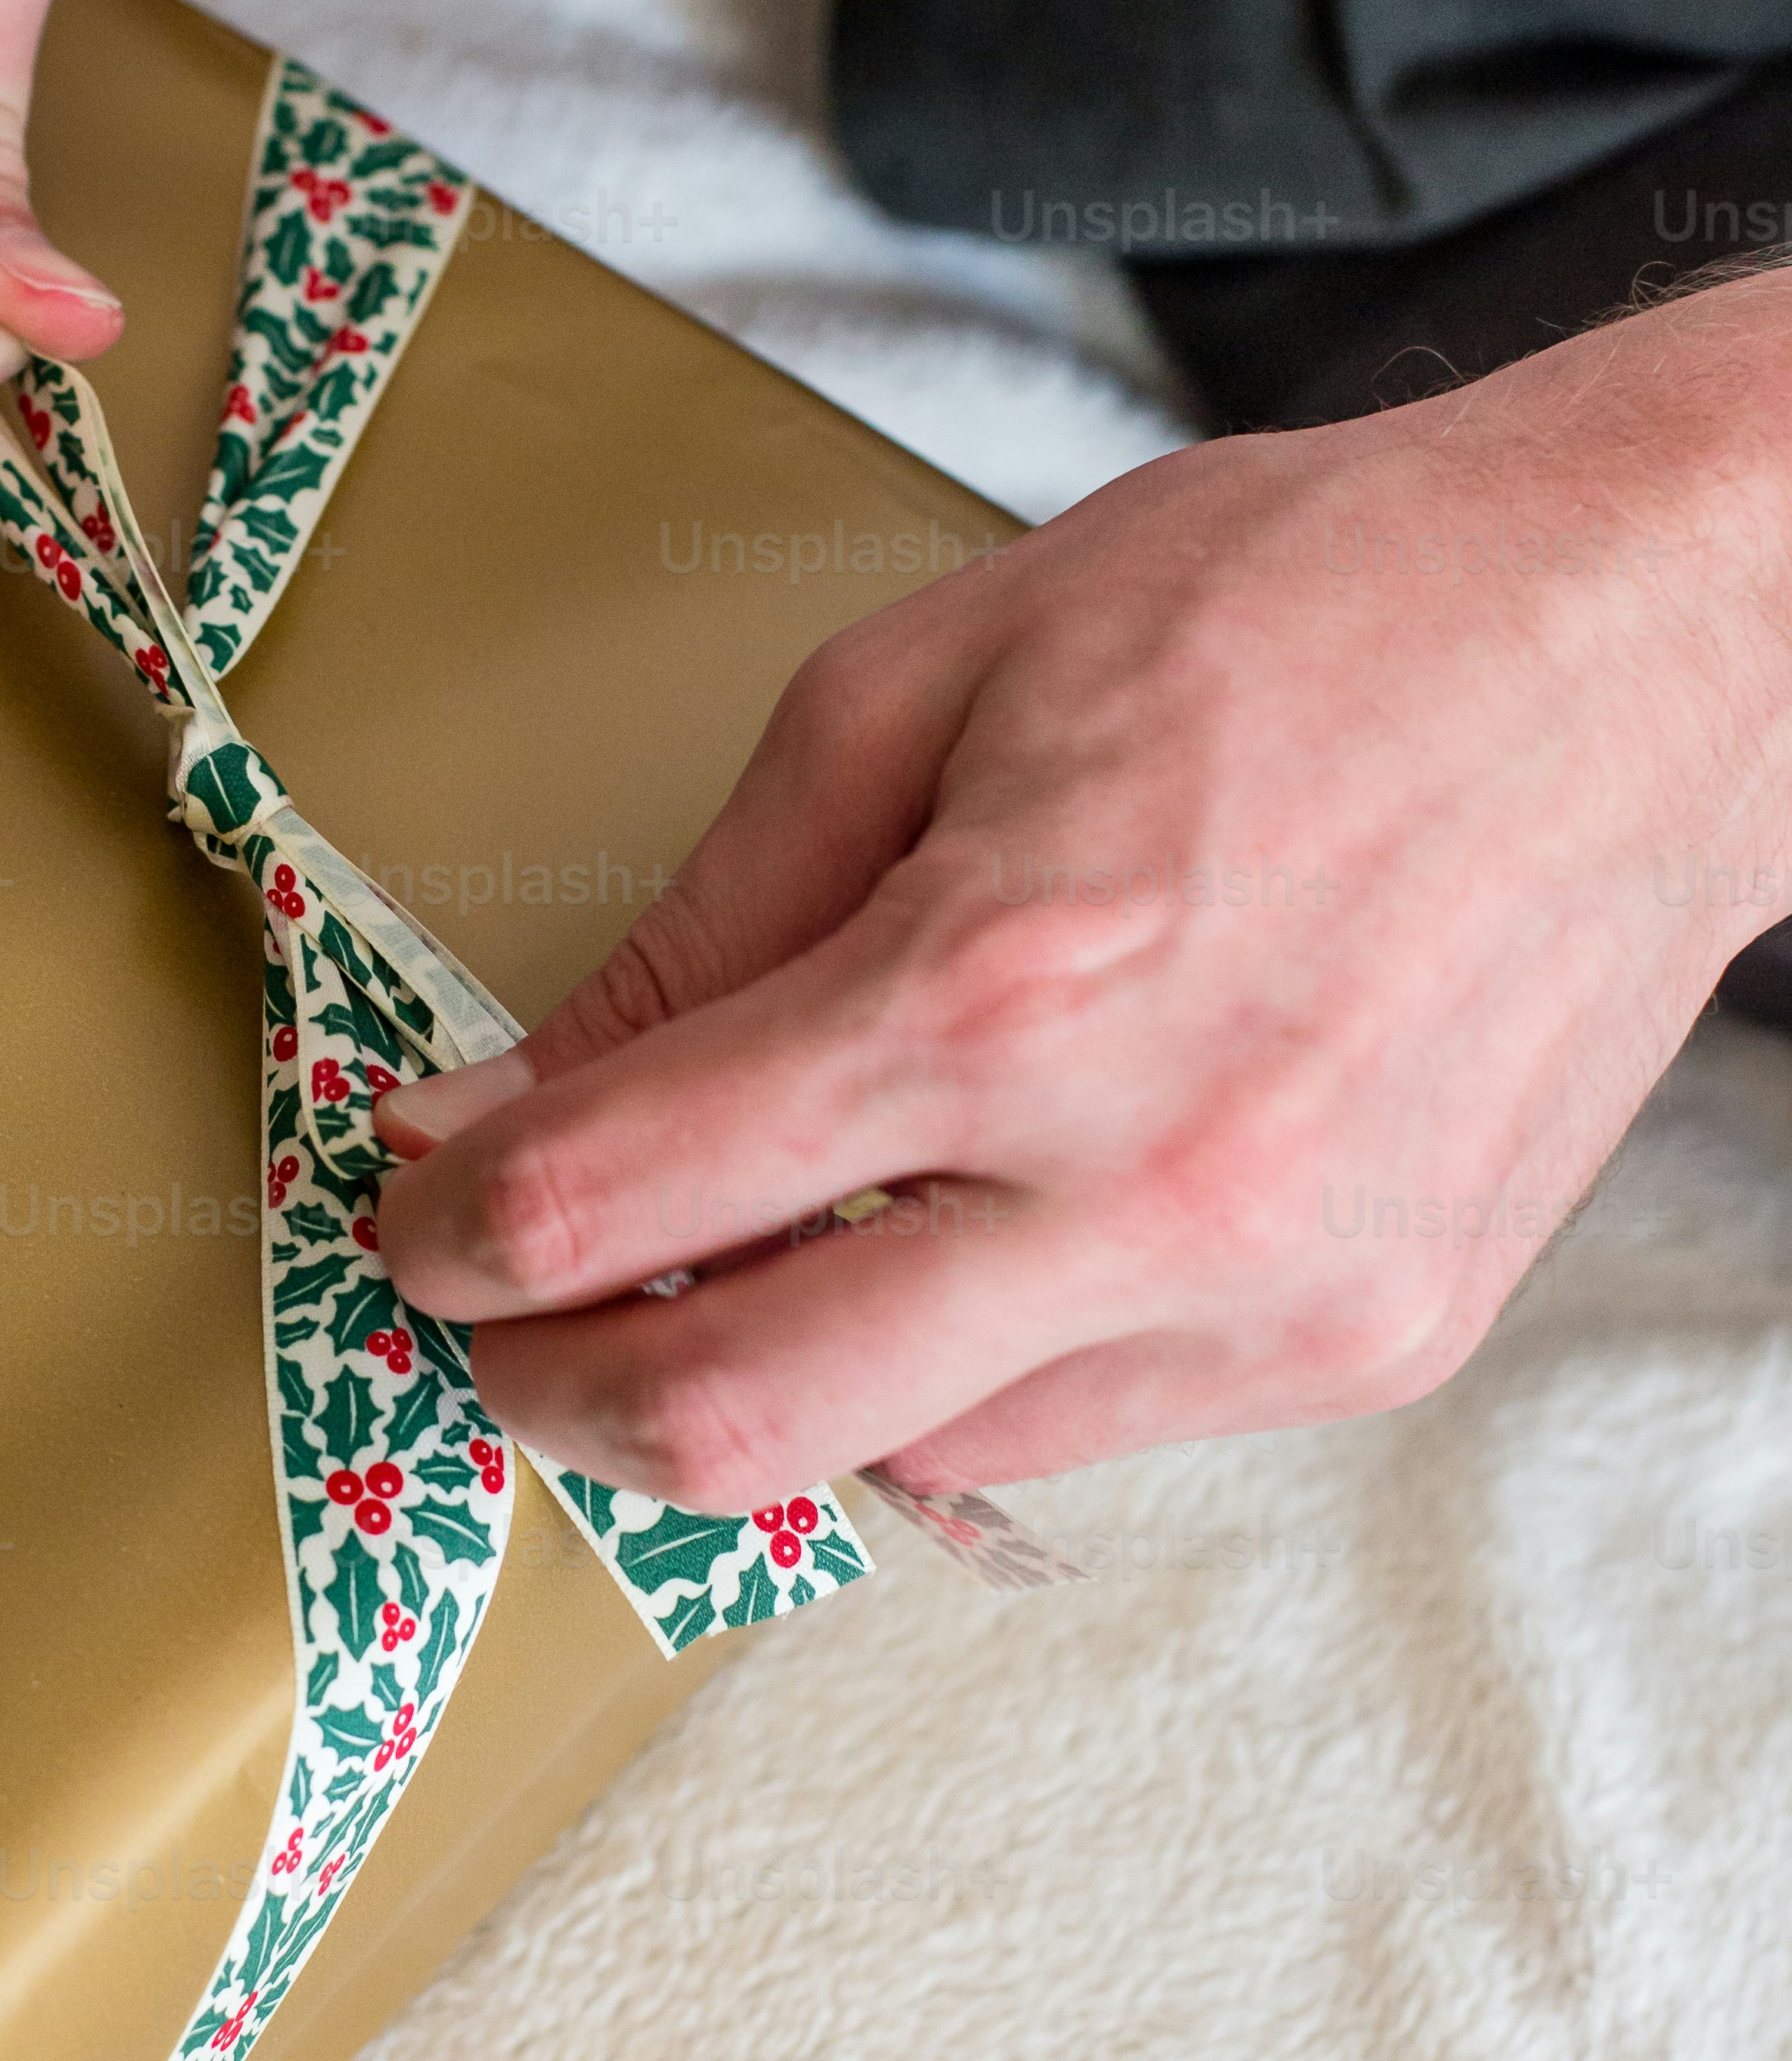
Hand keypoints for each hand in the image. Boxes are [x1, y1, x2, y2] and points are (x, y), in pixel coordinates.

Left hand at [374, 284, 1791, 1497]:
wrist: (1651, 643)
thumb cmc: (1306, 607)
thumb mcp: (928, 679)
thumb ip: (708, 919)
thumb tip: (524, 1089)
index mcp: (1003, 981)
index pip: (620, 1197)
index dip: (454, 1229)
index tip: (409, 1212)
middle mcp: (1140, 1182)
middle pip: (735, 1416)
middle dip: (549, 1393)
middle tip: (494, 1326)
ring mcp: (1269, 1294)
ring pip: (902, 1453)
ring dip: (767, 1379)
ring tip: (735, 1256)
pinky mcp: (1365, 1345)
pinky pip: (1077, 1427)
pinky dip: (958, 1362)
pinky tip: (956, 1235)